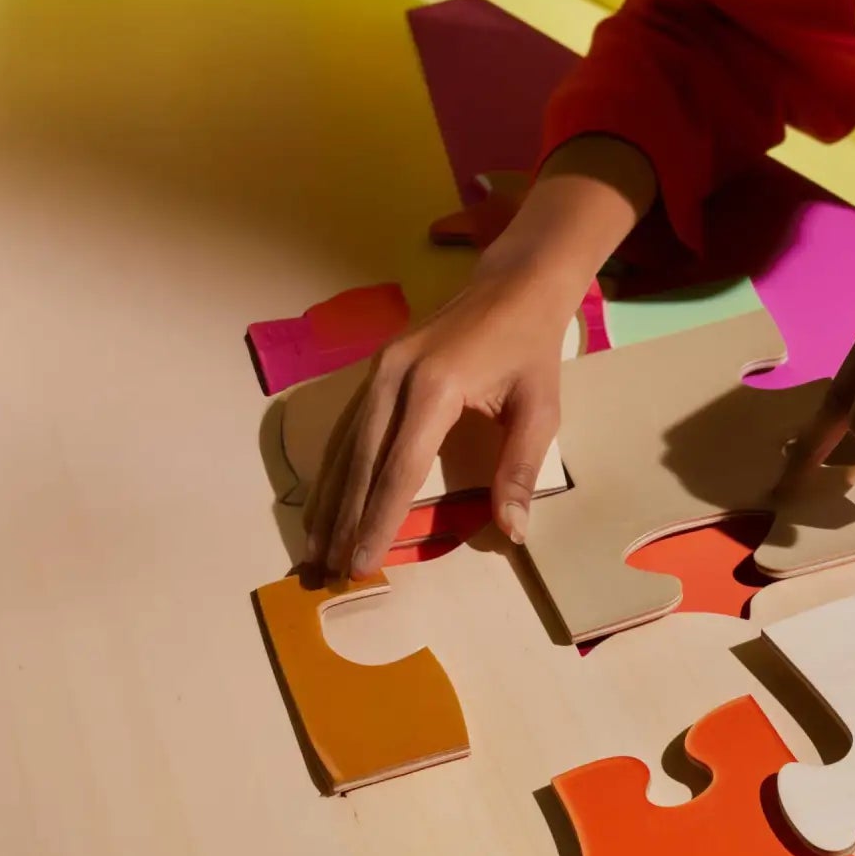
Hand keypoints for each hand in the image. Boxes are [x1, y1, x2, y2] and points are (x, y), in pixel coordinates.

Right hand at [304, 262, 576, 578]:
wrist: (513, 283)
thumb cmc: (531, 348)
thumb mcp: (540, 409)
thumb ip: (520, 469)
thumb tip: (512, 531)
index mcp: (434, 387)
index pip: (399, 469)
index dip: (379, 520)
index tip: (361, 564)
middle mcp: (393, 378)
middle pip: (360, 463)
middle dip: (343, 522)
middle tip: (325, 573)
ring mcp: (377, 370)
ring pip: (344, 446)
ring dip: (328, 501)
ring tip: (314, 551)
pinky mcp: (374, 369)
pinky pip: (347, 428)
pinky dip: (334, 471)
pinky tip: (324, 504)